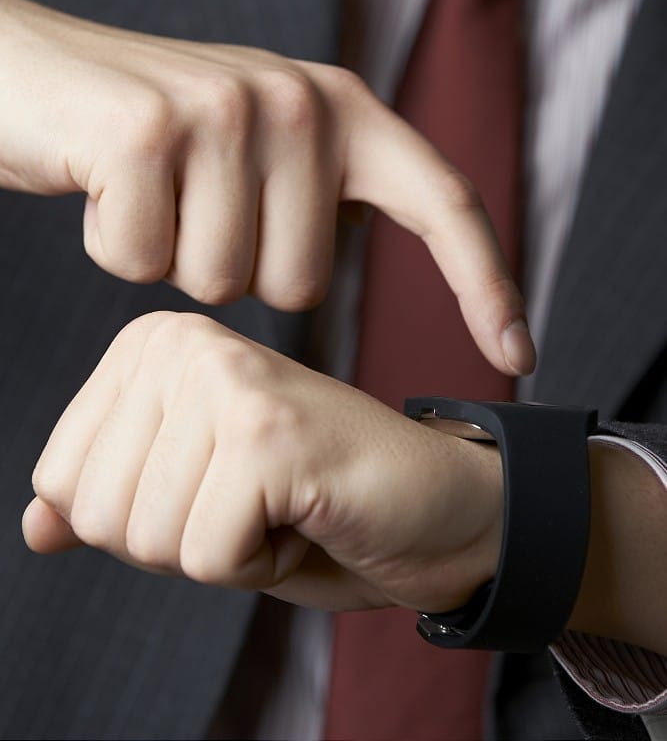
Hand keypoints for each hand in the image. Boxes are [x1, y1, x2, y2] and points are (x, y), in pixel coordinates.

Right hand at [0, 0, 533, 374]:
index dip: (486, 281)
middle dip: (236, 272)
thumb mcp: (252, 142)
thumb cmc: (144, 128)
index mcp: (338, 104)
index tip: (520, 353)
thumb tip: (354, 243)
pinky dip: (112, 248)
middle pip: (300, 285)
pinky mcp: (147, 133)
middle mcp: (297, 99)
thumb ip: (314, 183)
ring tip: (146, 191)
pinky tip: (101, 188)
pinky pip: (142, 266)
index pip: (442, 200)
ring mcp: (224, 110)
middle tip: (188, 205)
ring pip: (222, 286)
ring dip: (173, 261)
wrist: (23, 69)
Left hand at [23, 312, 503, 612]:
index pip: (60, 478)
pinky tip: (305, 514)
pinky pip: (208, 554)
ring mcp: (226, 379)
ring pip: (147, 537)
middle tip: (254, 501)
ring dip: (221, 553)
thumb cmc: (311, 504)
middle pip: (96, 511)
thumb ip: (110, 503)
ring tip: (281, 503)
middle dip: (178, 541)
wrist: (432, 507)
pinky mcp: (267, 429)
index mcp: (151, 346)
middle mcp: (181, 341)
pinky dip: (258, 564)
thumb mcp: (191, 502)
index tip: (216, 490)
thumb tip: (36, 527)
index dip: (139, 520)